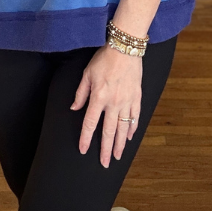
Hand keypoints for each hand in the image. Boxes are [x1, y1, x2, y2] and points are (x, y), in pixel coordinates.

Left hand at [70, 44, 141, 167]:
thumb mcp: (87, 73)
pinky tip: (130, 137)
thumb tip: (74, 108)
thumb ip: (80, 93)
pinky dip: (132, 128)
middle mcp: (113, 103)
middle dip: (106, 149)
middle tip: (105, 163)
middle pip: (108, 131)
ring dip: (120, 144)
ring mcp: (127, 101)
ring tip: (118, 156)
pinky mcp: (137, 97)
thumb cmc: (104, 58)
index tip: (84, 149)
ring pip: (123, 128)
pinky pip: (135, 117)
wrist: (125, 48)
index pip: (90, 123)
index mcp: (98, 97)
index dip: (86, 138)